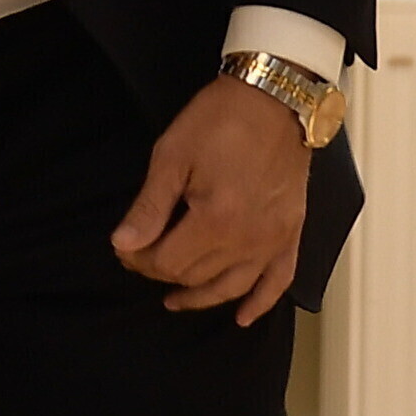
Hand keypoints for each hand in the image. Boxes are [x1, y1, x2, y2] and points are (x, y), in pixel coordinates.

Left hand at [110, 75, 308, 324]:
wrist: (274, 98)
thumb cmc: (220, 120)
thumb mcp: (172, 156)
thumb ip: (150, 207)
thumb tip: (123, 245)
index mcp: (216, 220)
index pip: (168, 262)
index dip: (140, 260)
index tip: (124, 248)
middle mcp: (249, 239)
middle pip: (197, 275)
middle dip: (163, 273)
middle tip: (142, 259)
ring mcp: (274, 239)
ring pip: (232, 286)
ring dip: (202, 297)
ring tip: (175, 298)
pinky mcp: (292, 232)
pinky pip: (278, 280)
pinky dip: (261, 303)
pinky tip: (242, 317)